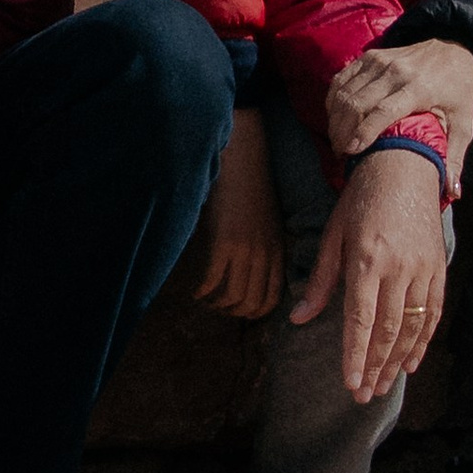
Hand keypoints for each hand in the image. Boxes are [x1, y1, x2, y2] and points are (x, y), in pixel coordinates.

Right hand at [193, 111, 285, 319]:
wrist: (242, 160)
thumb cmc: (249, 188)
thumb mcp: (265, 223)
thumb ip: (260, 250)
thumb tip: (244, 277)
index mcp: (277, 250)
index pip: (272, 298)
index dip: (255, 312)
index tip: (238, 311)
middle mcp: (265, 255)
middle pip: (251, 304)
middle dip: (233, 313)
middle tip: (217, 307)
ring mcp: (246, 251)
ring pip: (232, 297)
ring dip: (215, 304)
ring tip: (205, 299)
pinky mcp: (224, 243)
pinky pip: (212, 281)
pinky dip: (202, 291)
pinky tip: (195, 290)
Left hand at [293, 149, 448, 401]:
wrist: (405, 166)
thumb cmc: (362, 198)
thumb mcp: (334, 234)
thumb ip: (321, 280)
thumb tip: (298, 318)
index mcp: (367, 259)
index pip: (360, 320)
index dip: (355, 356)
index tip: (350, 385)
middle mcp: (398, 267)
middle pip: (388, 330)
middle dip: (375, 368)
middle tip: (364, 395)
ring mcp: (422, 268)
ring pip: (412, 327)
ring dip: (398, 361)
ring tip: (383, 385)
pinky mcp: (438, 267)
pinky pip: (433, 313)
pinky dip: (423, 341)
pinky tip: (412, 362)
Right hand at [326, 38, 472, 183]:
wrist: (454, 48)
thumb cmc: (458, 90)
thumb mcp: (464, 123)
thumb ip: (454, 157)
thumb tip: (451, 194)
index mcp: (419, 88)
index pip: (383, 111)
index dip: (363, 132)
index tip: (349, 153)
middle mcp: (397, 72)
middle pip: (357, 103)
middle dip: (343, 132)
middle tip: (341, 155)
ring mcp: (381, 61)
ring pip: (345, 92)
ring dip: (335, 119)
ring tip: (338, 142)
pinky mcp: (370, 56)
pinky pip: (341, 79)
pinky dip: (333, 100)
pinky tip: (336, 119)